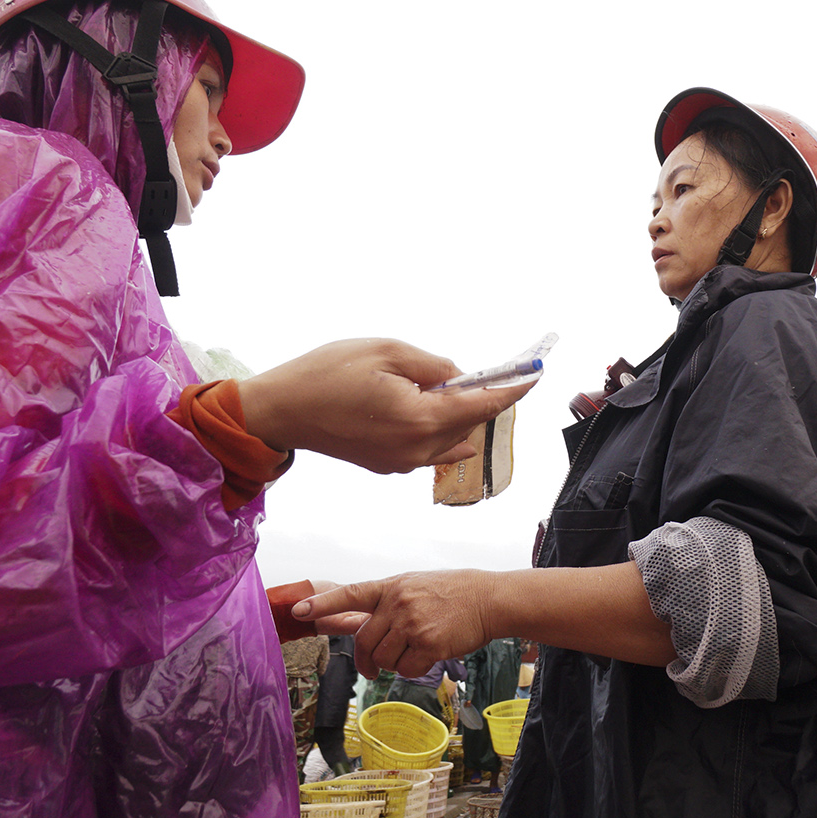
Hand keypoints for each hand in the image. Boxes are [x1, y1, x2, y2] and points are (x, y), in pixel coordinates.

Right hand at [236, 339, 535, 473]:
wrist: (282, 410)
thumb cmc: (327, 373)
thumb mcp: (387, 351)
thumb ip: (434, 366)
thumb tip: (458, 377)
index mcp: (421, 420)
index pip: (484, 406)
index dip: (513, 389)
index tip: (534, 376)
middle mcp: (417, 450)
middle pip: (470, 424)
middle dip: (484, 398)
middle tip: (495, 371)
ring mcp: (402, 463)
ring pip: (451, 438)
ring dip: (458, 413)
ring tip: (443, 385)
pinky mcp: (388, 466)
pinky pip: (429, 447)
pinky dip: (437, 427)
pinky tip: (423, 404)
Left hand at [295, 570, 496, 677]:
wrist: (488, 599)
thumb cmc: (452, 593)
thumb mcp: (415, 586)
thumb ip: (387, 604)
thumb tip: (360, 626)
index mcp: (391, 587)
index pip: (350, 594)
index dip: (322, 604)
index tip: (298, 610)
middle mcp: (398, 604)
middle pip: (364, 641)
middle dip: (366, 660)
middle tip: (371, 669)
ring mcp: (412, 624)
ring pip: (384, 659)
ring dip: (394, 664)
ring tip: (414, 652)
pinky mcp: (429, 644)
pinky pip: (406, 669)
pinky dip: (412, 669)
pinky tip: (428, 656)